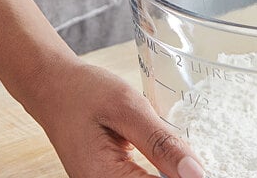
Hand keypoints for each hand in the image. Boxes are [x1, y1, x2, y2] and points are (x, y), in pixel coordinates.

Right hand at [31, 59, 203, 177]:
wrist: (53, 87)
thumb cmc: (86, 92)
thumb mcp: (128, 108)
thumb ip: (161, 142)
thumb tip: (197, 173)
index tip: (203, 167)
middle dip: (178, 175)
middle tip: (195, 159)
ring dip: (169, 172)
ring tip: (186, 157)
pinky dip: (158, 170)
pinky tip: (171, 156)